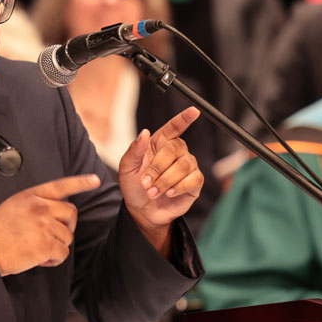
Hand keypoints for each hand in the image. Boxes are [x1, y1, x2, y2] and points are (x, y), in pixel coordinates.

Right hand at [0, 174, 101, 276]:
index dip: (81, 183)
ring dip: (56, 246)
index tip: (96, 181)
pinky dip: (53, 260)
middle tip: (53, 237)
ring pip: (67, 236)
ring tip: (36, 249)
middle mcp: (40, 207)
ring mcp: (44, 225)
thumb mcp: (14, 206)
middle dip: (67, 227)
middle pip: (71, 214)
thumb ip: (35, 204)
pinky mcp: (46, 244)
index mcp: (31, 195)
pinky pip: (63, 253)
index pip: (61, 185)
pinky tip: (39, 259)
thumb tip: (56, 215)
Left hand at [117, 107, 203, 252]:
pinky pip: (193, 179)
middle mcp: (176, 152)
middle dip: (158, 167)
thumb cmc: (134, 186)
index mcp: (159, 143)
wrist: (141, 210)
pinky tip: (169, 193)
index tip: (194, 111)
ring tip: (153, 191)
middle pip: (176, 148)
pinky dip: (178, 187)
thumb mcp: (127, 168)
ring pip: (184, 165)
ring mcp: (187, 166)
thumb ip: (135, 150)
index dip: (184, 118)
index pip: (174, 127)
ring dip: (166, 180)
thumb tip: (144, 133)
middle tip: (146, 182)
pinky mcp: (195, 182)